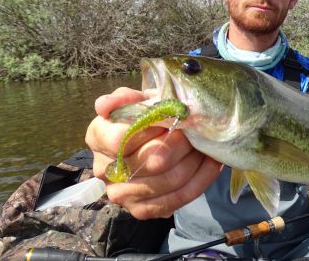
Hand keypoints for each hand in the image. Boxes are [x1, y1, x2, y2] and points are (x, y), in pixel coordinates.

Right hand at [85, 87, 221, 219]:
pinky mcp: (141, 210)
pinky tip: (211, 163)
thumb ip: (124, 98)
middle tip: (198, 130)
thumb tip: (106, 105)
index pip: (121, 138)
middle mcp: (104, 170)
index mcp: (97, 137)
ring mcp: (122, 194)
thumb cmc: (140, 117)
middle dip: (182, 143)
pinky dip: (201, 179)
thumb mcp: (134, 100)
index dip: (152, 127)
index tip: (174, 116)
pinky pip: (178, 198)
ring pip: (170, 180)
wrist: (143, 143)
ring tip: (206, 145)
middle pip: (152, 161)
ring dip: (195, 161)